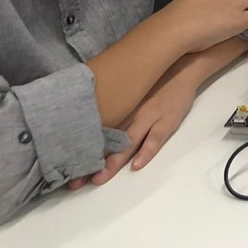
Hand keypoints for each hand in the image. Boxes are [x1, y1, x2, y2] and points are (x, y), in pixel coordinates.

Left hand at [67, 72, 197, 189]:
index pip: (96, 131)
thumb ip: (112, 102)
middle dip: (91, 162)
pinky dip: (146, 152)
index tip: (64, 167)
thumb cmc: (154, 78)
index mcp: (119, 106)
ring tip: (99, 179)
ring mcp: (149, 116)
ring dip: (113, 161)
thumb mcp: (129, 88)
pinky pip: (155, 138)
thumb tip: (87, 117)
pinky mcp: (167, 120)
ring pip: (128, 142)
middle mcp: (130, 113)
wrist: (183, 66)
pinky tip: (136, 165)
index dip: (80, 149)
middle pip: (108, 141)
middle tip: (74, 182)